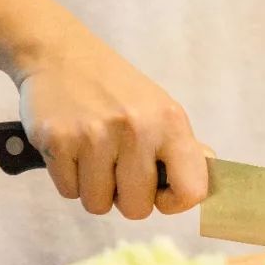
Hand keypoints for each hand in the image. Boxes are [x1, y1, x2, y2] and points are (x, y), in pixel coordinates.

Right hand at [16, 19, 208, 218]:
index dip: (174, 202)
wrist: (62, 55)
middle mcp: (136, 128)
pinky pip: (68, 191)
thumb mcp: (161, 109)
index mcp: (170, 122)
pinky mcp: (57, 140)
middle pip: (137, 209)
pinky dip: (69, 178)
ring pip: (98, 204)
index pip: (190, 191)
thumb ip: (185, 149)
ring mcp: (94, 135)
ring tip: (94, 157)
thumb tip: (208, 181)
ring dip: (95, 189)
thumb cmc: (119, 90)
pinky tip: (73, 149)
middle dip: (126, 197)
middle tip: (118, 168)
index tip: (160, 192)